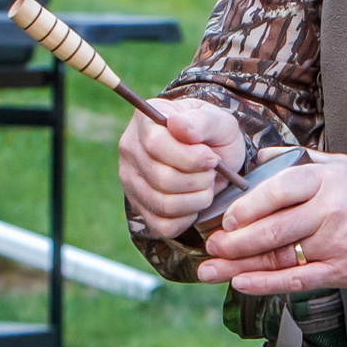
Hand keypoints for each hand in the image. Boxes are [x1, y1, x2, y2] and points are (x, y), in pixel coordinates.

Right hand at [118, 98, 246, 239]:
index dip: (189, 157)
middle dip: (198, 180)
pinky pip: (164, 226)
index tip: (212, 158)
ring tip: (206, 186)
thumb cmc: (213, 134)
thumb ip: (200, 122)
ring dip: (196, 200)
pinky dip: (187, 218)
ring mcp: (131, 181)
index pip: (155, 144)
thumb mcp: (216, 120)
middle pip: (161, 178)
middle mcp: (130, 151)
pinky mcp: (140, 207)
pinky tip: (194, 201)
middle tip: (211, 173)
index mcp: (145, 122)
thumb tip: (177, 125)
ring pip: (163, 204)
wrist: (212, 154)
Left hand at [197, 151, 346, 293]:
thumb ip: (295, 161)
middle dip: (235, 241)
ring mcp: (337, 244)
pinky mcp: (344, 271)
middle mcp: (330, 211)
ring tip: (211, 270)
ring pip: (281, 257)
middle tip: (210, 246)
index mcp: (325, 180)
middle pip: (274, 229)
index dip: (247, 206)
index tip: (225, 218)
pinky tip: (242, 284)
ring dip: (241, 266)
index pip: (279, 190)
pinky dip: (267, 284)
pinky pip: (299, 280)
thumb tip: (254, 158)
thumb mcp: (337, 163)